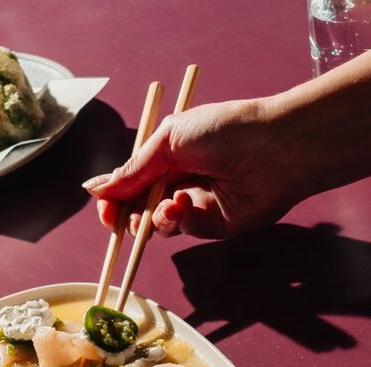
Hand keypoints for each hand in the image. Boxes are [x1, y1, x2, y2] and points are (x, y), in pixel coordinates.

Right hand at [83, 99, 307, 239]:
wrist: (275, 148)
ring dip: (153, 219)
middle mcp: (179, 182)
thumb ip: (132, 170)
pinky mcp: (214, 226)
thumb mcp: (168, 140)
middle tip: (119, 219)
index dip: (114, 199)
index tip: (104, 209)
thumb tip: (94, 188)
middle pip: (140, 209)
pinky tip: (184, 206)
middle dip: (126, 216)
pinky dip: (178, 221)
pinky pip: (184, 231)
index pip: (131, 185)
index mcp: (167, 157)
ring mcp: (196, 206)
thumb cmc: (224, 130)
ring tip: (168, 205)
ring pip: (159, 225)